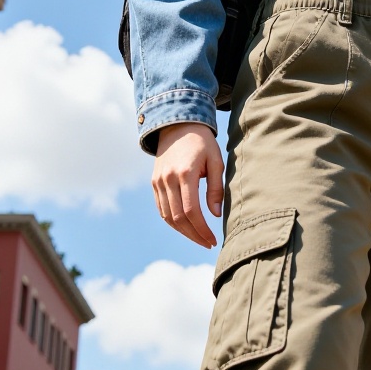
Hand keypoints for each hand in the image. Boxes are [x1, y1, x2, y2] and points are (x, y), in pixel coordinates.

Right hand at [151, 123, 224, 247]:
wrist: (177, 125)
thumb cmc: (202, 143)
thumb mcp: (215, 161)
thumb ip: (216, 188)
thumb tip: (215, 215)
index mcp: (185, 173)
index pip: (191, 210)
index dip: (202, 229)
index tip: (212, 240)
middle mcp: (168, 179)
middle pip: (178, 217)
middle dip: (194, 235)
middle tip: (208, 243)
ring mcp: (158, 182)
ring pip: (168, 217)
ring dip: (183, 232)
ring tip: (199, 238)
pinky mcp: (154, 183)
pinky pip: (161, 209)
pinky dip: (173, 222)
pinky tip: (186, 227)